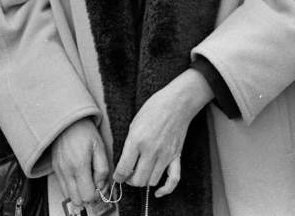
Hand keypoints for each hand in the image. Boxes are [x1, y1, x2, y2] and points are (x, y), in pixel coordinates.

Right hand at [51, 118, 110, 207]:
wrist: (68, 121)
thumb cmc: (84, 131)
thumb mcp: (99, 147)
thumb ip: (102, 169)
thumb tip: (101, 186)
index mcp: (79, 165)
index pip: (88, 196)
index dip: (97, 195)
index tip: (100, 187)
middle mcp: (66, 171)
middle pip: (77, 200)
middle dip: (88, 196)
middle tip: (94, 185)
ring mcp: (59, 170)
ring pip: (69, 196)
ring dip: (79, 193)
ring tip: (86, 180)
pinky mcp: (55, 168)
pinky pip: (63, 187)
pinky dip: (72, 187)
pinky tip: (78, 176)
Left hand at [113, 70, 211, 196]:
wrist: (176, 103)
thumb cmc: (153, 109)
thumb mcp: (134, 123)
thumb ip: (129, 145)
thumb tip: (125, 163)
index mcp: (137, 140)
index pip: (124, 169)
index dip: (118, 177)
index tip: (117, 176)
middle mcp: (151, 150)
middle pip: (138, 180)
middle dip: (130, 180)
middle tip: (128, 174)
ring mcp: (165, 155)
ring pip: (152, 181)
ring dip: (144, 181)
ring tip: (141, 173)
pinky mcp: (176, 157)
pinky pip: (173, 180)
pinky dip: (165, 190)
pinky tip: (158, 192)